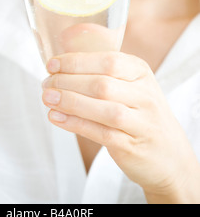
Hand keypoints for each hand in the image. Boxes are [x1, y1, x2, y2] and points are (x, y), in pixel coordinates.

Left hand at [42, 52, 199, 202]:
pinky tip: (56, 117)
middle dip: (67, 82)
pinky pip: (99, 132)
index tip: (52, 64)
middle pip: (101, 83)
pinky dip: (74, 123)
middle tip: (46, 83)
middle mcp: (144, 95)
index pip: (108, 60)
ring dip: (69, 101)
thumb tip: (60, 68)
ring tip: (47, 98)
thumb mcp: (132, 86)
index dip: (76, 61)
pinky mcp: (131, 145)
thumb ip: (103, 74)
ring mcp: (140, 121)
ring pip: (101, 107)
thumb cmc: (140, 115)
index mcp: (141, 73)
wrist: (169, 156)